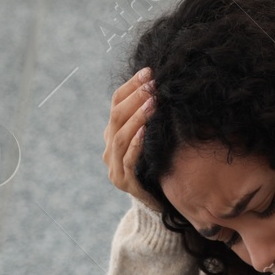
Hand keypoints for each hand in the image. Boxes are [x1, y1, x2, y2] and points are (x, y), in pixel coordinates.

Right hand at [103, 67, 164, 213]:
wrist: (157, 202)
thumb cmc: (158, 165)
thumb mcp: (153, 137)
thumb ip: (151, 117)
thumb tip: (164, 86)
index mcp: (113, 134)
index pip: (116, 103)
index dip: (131, 86)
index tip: (148, 72)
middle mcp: (109, 149)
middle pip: (116, 117)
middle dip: (135, 98)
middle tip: (153, 85)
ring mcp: (114, 167)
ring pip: (120, 137)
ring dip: (136, 118)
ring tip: (153, 103)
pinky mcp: (124, 183)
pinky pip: (127, 161)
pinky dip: (136, 144)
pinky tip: (146, 132)